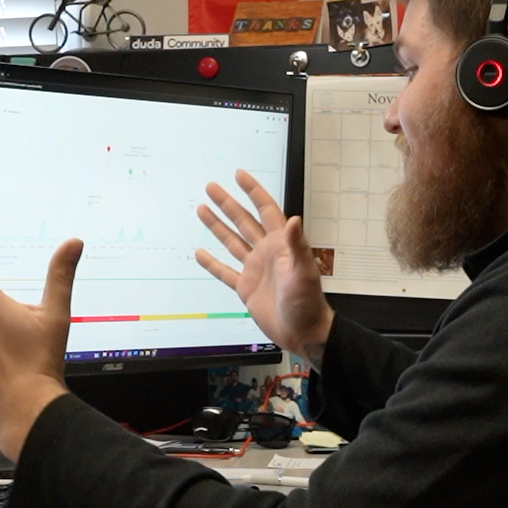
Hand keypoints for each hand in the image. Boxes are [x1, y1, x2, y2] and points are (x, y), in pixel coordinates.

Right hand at [195, 170, 333, 366]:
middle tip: (211, 187)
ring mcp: (254, 269)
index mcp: (280, 244)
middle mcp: (266, 252)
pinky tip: (200, 253)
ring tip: (202, 209)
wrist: (302, 331)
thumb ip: (298, 245)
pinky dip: (212, 263)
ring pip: (231, 242)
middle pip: (243, 221)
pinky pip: (225, 272)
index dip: (253, 191)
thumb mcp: (304, 272)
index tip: (239, 175)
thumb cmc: (308, 302)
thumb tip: (294, 219)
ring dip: (217, 226)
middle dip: (227, 203)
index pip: (265, 210)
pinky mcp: (246, 288)